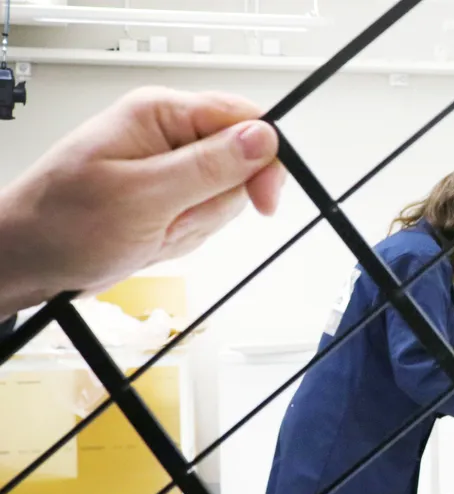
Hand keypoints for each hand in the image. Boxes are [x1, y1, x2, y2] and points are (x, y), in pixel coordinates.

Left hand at [0, 87, 283, 316]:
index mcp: (159, 113)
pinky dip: (186, 235)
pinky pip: (205, 215)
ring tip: (155, 230)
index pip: (244, 119)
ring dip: (196, 225)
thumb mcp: (144, 198)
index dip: (264, 161)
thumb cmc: (63, 225)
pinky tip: (154, 236)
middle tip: (176, 219)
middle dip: (215, 204)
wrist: (29, 259)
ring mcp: (169, 164)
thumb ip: (208, 167)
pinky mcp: (168, 192)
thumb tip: (262, 138)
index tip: (263, 200)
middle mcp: (167, 132)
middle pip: (240, 163)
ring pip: (224, 196)